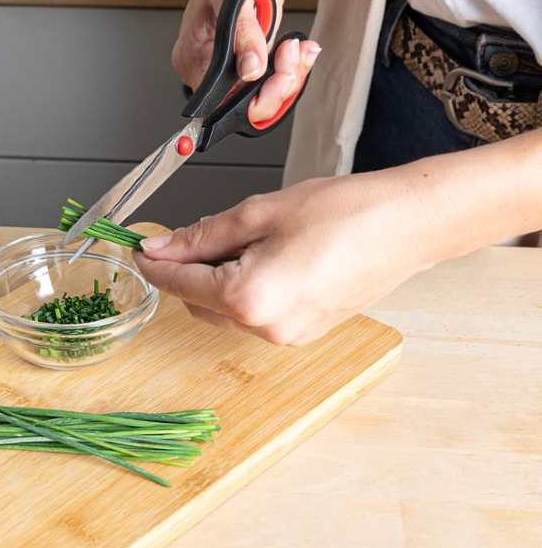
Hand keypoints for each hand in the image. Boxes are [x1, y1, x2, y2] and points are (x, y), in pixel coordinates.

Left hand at [133, 170, 441, 344]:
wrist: (409, 225)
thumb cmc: (345, 212)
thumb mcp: (260, 212)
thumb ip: (203, 234)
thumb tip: (161, 247)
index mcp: (248, 299)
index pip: (179, 283)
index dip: (155, 262)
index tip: (138, 247)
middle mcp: (266, 328)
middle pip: (199, 300)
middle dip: (189, 268)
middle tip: (192, 231)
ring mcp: (288, 335)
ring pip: (226, 308)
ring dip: (218, 277)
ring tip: (243, 236)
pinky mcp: (305, 331)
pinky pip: (256, 313)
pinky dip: (246, 286)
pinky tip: (265, 254)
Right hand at [173, 0, 320, 123]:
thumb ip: (244, 36)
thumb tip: (249, 70)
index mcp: (192, 57)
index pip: (219, 101)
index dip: (252, 98)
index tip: (278, 76)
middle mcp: (209, 66)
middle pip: (245, 103)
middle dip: (277, 84)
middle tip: (291, 56)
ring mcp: (233, 64)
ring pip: (266, 94)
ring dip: (291, 73)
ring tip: (297, 46)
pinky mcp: (254, 58)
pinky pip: (276, 79)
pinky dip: (294, 66)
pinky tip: (301, 46)